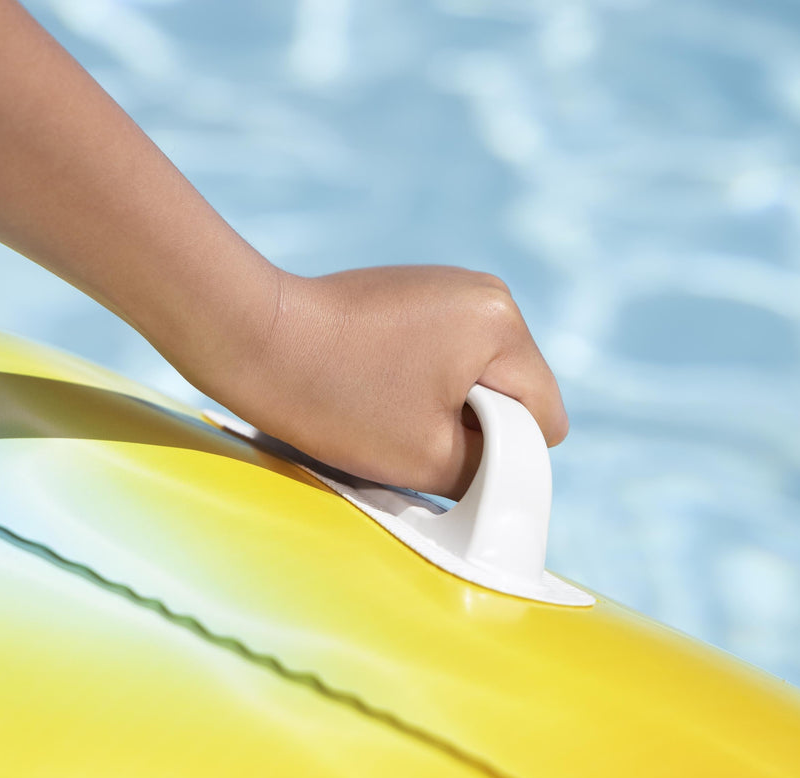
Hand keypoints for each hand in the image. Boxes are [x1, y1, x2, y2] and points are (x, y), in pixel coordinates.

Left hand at [180, 265, 568, 499]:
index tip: (446, 452)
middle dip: (476, 422)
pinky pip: (447, 350)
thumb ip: (490, 471)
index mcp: (502, 325)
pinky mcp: (416, 289)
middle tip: (410, 429)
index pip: (545, 414)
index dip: (507, 453)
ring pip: (479, 372)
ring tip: (387, 403)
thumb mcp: (428, 458)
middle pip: (515, 389)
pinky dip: (422, 377)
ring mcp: (450, 285)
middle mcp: (486, 292)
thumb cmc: (338, 398)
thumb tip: (507, 470)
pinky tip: (375, 382)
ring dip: (447, 400)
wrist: (254, 339)